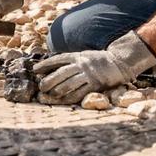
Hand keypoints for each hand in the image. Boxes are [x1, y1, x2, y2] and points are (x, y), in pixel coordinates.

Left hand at [33, 31, 155, 103]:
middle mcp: (82, 64)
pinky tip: (62, 100)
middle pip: (61, 73)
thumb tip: (54, 67)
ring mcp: (89, 74)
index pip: (58, 59)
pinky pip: (80, 92)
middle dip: (49, 80)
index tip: (35, 69)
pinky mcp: (95, 84)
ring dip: (57, 90)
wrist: (120, 62)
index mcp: (77, 55)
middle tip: (41, 87)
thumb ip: (71, 60)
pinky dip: (70, 97)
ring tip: (48, 94)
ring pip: (69, 83)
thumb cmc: (99, 60)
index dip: (45, 64)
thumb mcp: (84, 55)